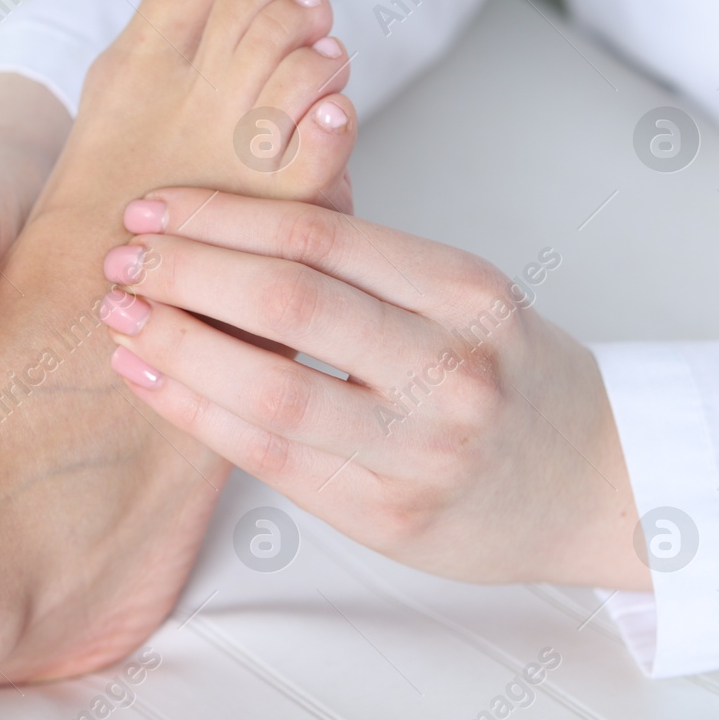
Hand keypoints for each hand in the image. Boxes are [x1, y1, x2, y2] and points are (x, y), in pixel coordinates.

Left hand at [98, 187, 649, 589]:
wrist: (598, 487)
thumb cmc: (511, 378)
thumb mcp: (465, 299)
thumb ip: (369, 266)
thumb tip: (235, 215)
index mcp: (466, 292)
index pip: (320, 235)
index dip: (221, 214)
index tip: (157, 204)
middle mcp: (451, 367)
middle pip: (288, 300)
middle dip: (185, 270)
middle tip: (122, 256)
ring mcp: (421, 448)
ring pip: (271, 386)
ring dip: (177, 342)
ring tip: (119, 314)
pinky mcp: (389, 515)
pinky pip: (273, 457)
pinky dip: (197, 412)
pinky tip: (148, 377)